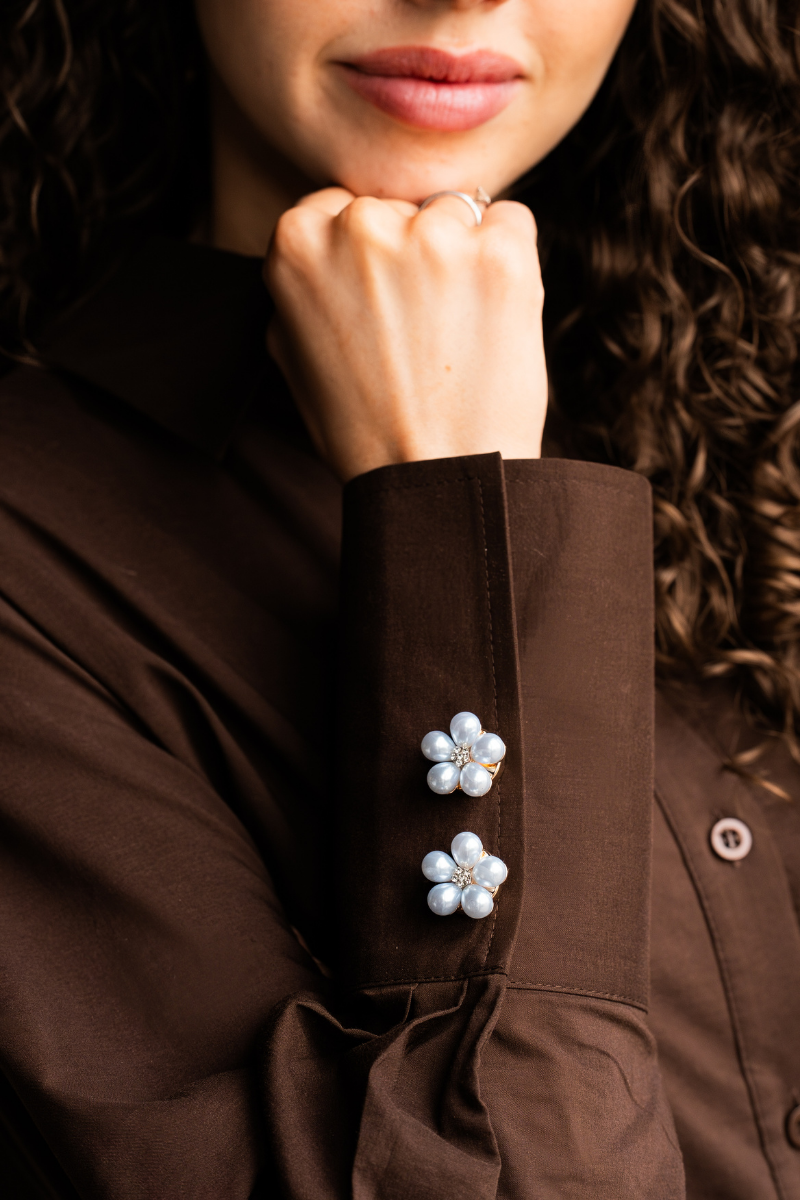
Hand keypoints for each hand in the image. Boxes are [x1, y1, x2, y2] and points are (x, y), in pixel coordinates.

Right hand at [265, 187, 546, 482]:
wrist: (435, 479)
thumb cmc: (364, 430)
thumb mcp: (292, 355)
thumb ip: (301, 285)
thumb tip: (321, 241)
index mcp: (297, 242)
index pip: (339, 206)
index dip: (365, 256)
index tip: (378, 302)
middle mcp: (360, 226)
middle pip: (397, 206)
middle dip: (411, 253)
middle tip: (418, 330)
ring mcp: (432, 236)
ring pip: (454, 212)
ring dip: (461, 256)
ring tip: (455, 332)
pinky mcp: (499, 254)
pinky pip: (509, 223)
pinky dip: (508, 260)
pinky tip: (490, 318)